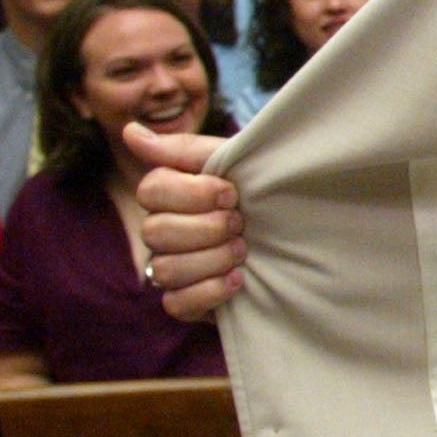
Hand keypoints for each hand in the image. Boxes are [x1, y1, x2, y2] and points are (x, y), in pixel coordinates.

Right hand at [128, 123, 246, 322]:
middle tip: (240, 224)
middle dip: (207, 228)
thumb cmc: (265, 193)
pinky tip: (239, 279)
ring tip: (244, 251)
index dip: (192, 193)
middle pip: (155, 232)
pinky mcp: (187, 302)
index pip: (151, 191)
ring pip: (164, 269)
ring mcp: (172, 268)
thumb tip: (131, 132)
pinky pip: (175, 304)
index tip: (231, 194)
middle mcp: (163, 232)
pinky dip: (209, 292)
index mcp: (170, 194)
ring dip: (211, 259)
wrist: (305, 234)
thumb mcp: (235, 162)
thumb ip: (184, 149)